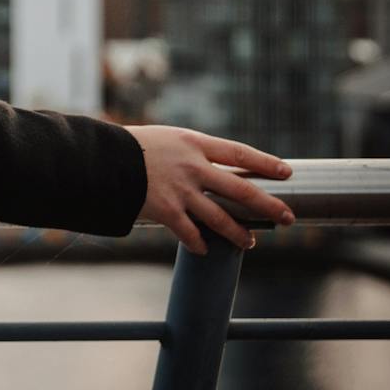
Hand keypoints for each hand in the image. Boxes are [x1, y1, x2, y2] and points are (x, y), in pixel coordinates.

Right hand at [127, 125, 295, 255]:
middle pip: (241, 189)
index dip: (266, 163)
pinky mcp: (166, 210)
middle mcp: (193, 167)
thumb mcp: (167, 139)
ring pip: (220, 218)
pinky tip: (206, 250)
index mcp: (194, 144)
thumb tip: (214, 170)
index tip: (286, 172)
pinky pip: (189, 233)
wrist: (102, 158)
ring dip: (238, 232)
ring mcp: (180, 191)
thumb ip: (192, 153)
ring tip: (249, 242)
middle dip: (268, 205)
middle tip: (287, 217)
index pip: (240, 153)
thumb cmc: (132, 146)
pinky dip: (199, 243)